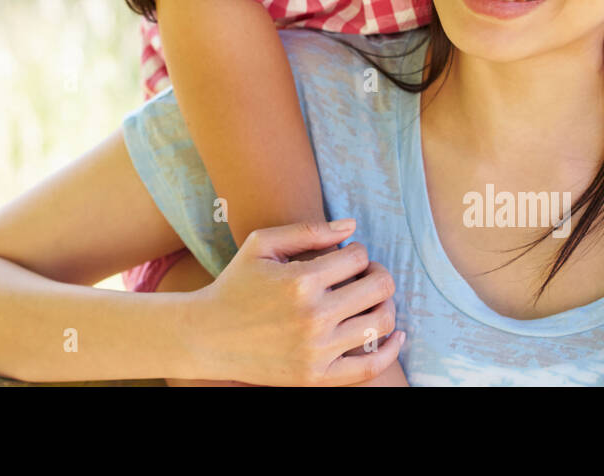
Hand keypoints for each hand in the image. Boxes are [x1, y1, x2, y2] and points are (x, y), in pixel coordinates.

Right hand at [185, 219, 402, 385]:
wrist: (208, 336)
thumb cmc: (236, 284)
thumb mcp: (262, 244)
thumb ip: (308, 230)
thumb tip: (352, 226)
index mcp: (301, 281)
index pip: (357, 257)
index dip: (356, 251)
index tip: (346, 255)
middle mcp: (313, 317)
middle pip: (378, 288)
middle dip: (378, 273)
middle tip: (366, 274)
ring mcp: (317, 350)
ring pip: (380, 323)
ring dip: (385, 305)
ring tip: (371, 300)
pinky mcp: (316, 377)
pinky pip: (369, 367)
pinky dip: (391, 350)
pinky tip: (395, 335)